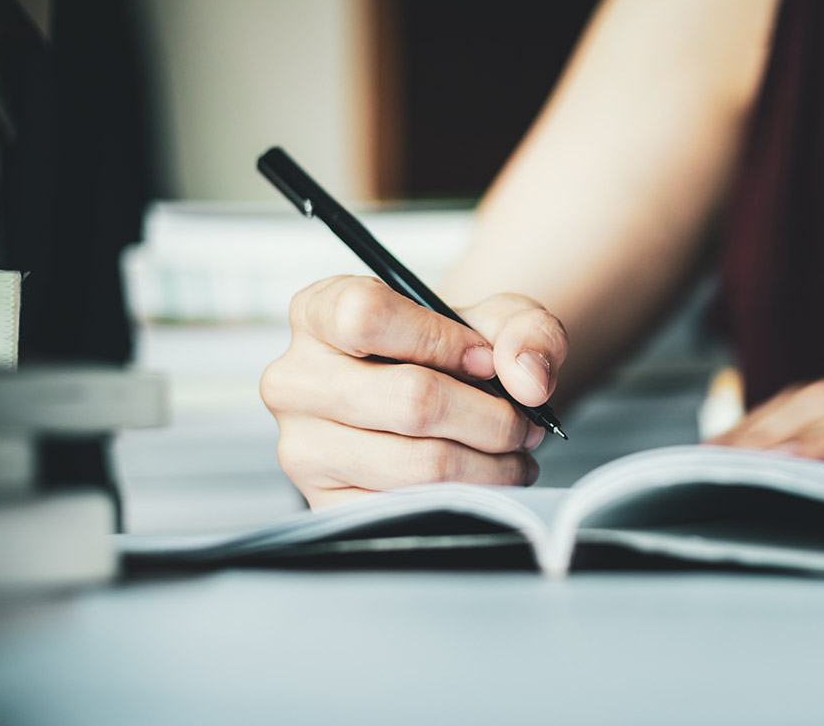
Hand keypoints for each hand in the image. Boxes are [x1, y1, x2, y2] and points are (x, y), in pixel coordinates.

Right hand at [260, 276, 568, 506]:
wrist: (434, 404)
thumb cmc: (454, 353)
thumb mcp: (495, 320)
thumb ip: (526, 331)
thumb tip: (529, 381)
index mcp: (318, 313)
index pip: (366, 316)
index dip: (441, 340)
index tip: (484, 360)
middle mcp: (295, 380)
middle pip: (411, 398)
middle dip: (492, 417)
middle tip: (524, 423)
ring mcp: (303, 449)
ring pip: (421, 462)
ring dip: (491, 464)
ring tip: (513, 452)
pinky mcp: (325, 506)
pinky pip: (413, 510)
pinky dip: (469, 497)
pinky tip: (486, 479)